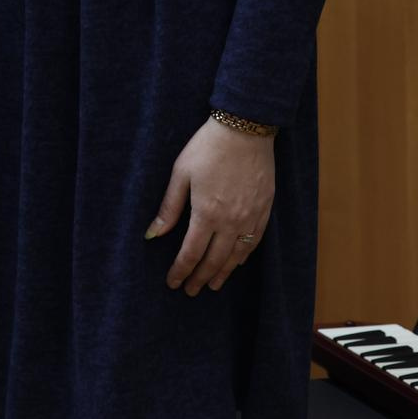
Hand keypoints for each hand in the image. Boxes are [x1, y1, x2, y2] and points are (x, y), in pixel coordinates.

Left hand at [147, 118, 275, 295]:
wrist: (246, 128)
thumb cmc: (208, 147)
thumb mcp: (180, 173)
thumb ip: (169, 208)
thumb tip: (152, 234)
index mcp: (206, 214)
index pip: (190, 253)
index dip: (180, 271)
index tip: (173, 283)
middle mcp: (230, 221)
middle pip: (214, 260)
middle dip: (199, 277)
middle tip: (190, 290)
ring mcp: (251, 217)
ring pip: (236, 256)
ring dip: (223, 273)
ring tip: (213, 284)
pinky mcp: (265, 209)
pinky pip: (254, 241)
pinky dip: (244, 256)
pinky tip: (238, 262)